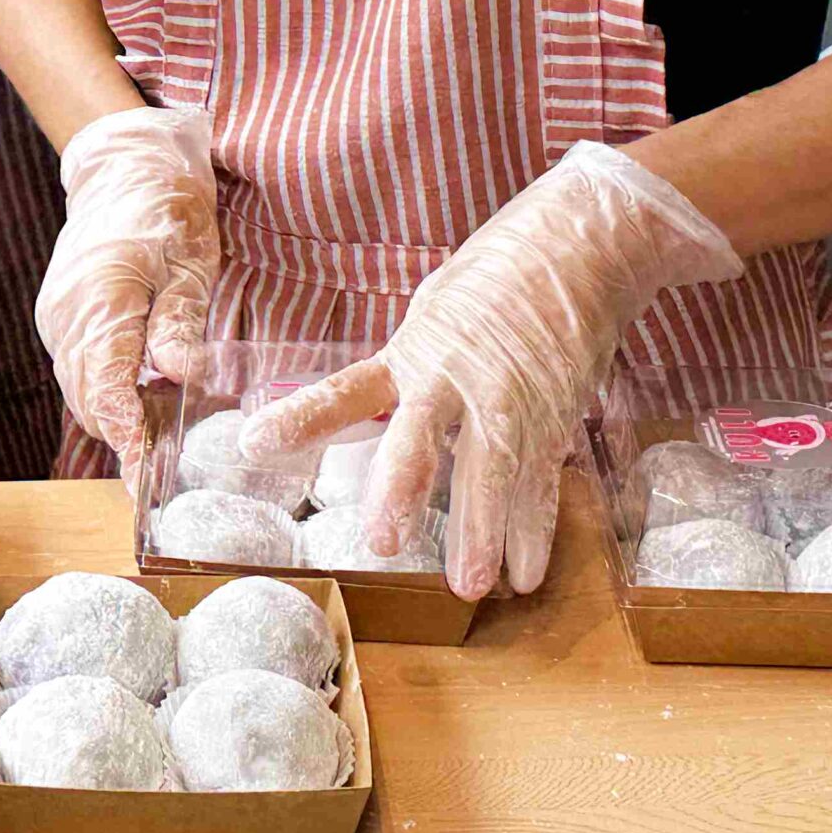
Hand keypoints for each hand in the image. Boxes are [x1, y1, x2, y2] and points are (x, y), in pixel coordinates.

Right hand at [36, 105, 220, 477]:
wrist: (124, 167)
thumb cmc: (165, 208)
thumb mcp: (189, 262)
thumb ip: (179, 321)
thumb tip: (180, 376)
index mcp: (100, 301)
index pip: (106, 391)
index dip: (128, 439)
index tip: (151, 477)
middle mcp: (67, 317)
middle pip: (89, 401)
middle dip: (124, 433)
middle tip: (170, 458)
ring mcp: (57, 318)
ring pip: (81, 389)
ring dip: (116, 411)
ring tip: (164, 423)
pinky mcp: (61, 317)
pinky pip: (80, 368)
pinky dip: (107, 387)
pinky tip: (144, 387)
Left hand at [238, 142, 740, 598]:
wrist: (578, 247)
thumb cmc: (498, 276)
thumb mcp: (438, 311)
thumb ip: (412, 366)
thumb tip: (381, 410)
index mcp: (412, 351)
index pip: (346, 390)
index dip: (300, 417)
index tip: (253, 443)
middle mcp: (453, 377)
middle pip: (420, 439)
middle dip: (402, 491)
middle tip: (384, 543)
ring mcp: (506, 399)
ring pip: (489, 473)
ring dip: (481, 533)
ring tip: (469, 585)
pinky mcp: (553, 414)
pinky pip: (540, 480)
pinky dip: (534, 528)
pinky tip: (527, 573)